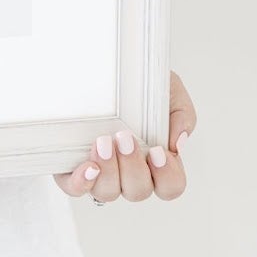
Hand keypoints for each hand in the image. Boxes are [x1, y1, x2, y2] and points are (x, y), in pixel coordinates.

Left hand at [53, 69, 195, 204]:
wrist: (107, 64)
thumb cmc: (141, 83)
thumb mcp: (169, 91)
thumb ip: (182, 116)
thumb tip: (179, 143)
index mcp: (156, 161)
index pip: (170, 186)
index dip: (167, 176)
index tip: (158, 151)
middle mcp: (129, 172)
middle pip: (138, 191)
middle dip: (132, 167)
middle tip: (124, 137)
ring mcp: (102, 171)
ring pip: (108, 192)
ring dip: (108, 171)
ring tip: (102, 141)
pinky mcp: (74, 166)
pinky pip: (75, 187)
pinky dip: (82, 183)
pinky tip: (88, 167)